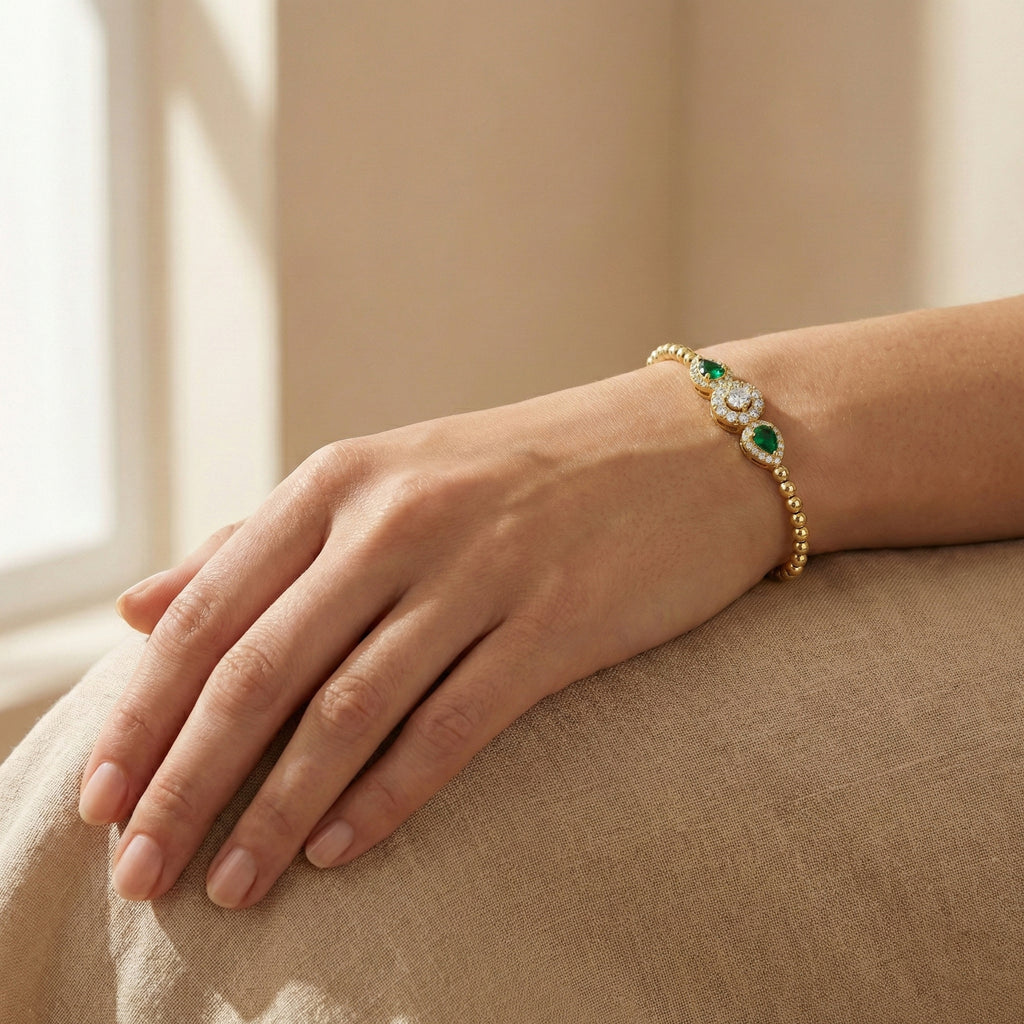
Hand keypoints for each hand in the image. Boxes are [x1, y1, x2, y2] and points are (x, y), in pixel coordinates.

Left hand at [79, 362, 785, 908]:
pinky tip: (336, 850)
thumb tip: (138, 607)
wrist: (687, 450)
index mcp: (342, 480)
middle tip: (140, 871)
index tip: (101, 797)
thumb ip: (260, 542)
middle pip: (261, 670)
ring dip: (276, 811)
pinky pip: (449, 727)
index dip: (145, 712)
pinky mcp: (553, 624)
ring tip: (231, 887)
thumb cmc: (525, 471)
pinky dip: (385, 797)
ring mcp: (478, 571)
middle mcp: (397, 520)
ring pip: (347, 710)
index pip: (211, 610)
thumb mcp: (383, 480)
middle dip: (187, 782)